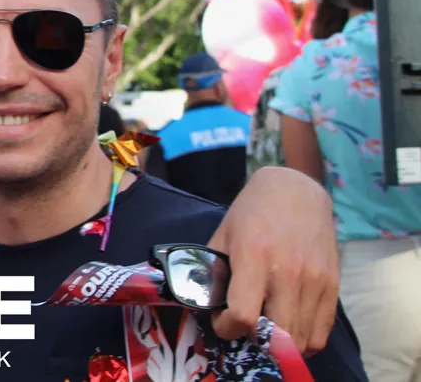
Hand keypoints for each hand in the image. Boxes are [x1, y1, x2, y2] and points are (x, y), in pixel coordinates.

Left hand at [207, 166, 338, 354]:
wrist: (296, 191)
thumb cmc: (252, 213)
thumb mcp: (222, 236)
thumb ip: (213, 271)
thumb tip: (205, 306)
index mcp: (254, 257)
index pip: (243, 315)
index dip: (227, 327)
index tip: (221, 321)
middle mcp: (288, 272)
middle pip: (277, 336)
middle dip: (254, 342)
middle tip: (243, 330)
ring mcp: (315, 281)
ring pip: (301, 341)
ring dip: (280, 348)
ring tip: (264, 333)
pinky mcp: (333, 286)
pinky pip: (321, 332)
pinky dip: (303, 343)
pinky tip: (287, 333)